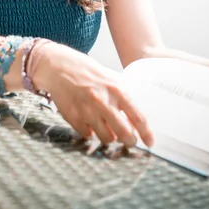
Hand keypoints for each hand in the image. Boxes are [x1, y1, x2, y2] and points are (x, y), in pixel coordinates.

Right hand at [33, 42, 153, 147]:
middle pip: (124, 134)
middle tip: (129, 140)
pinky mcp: (74, 118)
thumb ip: (123, 96)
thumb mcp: (110, 77)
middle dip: (130, 140)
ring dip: (110, 137)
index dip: (146, 132)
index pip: (137, 116)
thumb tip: (136, 117)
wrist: (58, 67)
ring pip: (107, 138)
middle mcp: (103, 102)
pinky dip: (91, 133)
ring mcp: (88, 111)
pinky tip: (90, 123)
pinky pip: (88, 135)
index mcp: (116, 89)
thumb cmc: (87, 71)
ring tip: (108, 129)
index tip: (150, 142)